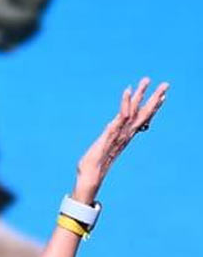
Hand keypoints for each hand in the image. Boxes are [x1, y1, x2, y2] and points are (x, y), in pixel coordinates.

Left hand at [73, 77, 167, 202]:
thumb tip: (113, 134)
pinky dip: (124, 103)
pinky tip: (127, 91)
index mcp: (125, 136)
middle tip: (165, 84)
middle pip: (142, 113)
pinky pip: (119, 117)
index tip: (163, 96)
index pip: (142, 119)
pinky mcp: (110, 135)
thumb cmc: (96, 163)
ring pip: (132, 111)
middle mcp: (125, 134)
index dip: (153, 108)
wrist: (91, 176)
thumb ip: (111, 140)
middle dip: (154, 98)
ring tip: (146, 80)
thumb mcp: (106, 148)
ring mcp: (118, 134)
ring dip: (139, 95)